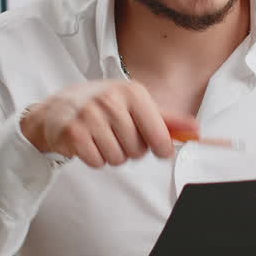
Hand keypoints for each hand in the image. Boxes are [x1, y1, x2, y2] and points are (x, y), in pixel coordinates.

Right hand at [21, 80, 198, 167]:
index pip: (160, 136)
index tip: (156, 147)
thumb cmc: (102, 106)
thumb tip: (196, 130)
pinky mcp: (74, 132)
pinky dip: (95, 158)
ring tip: (101, 138)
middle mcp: (112, 100)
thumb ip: (167, 119)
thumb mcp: (135, 105)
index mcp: (133, 92)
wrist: (58, 109)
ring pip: (118, 158)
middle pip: (138, 151)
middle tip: (116, 135)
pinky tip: (88, 143)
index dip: (160, 148)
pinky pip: (97, 162)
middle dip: (130, 149)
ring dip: (112, 155)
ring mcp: (91, 115)